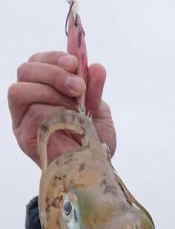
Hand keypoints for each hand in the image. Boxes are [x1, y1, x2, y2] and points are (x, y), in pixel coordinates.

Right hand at [7, 51, 116, 166]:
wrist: (94, 171)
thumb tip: (97, 67)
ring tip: (74, 105)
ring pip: (21, 90)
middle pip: (25, 71)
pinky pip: (31, 113)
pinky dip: (52, 112)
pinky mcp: (23, 137)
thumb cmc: (93, 141)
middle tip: (78, 86)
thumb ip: (94, 89)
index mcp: (42, 90)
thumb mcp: (98, 111)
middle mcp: (28, 103)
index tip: (75, 63)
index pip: (36, 62)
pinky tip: (68, 121)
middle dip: (53, 72)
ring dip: (51, 91)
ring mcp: (22, 120)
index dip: (53, 57)